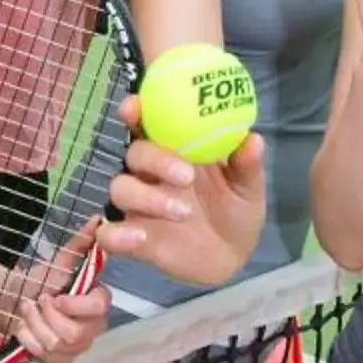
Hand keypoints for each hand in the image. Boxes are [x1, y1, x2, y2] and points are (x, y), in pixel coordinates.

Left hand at [12, 225, 112, 362]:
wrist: (11, 301)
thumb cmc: (38, 282)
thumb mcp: (58, 262)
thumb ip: (80, 243)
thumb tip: (97, 219)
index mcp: (97, 302)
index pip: (100, 307)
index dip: (76, 305)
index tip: (55, 297)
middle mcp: (93, 327)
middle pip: (75, 334)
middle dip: (46, 316)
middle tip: (35, 301)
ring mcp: (78, 348)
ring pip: (57, 344)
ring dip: (34, 324)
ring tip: (26, 311)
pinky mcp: (61, 361)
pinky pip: (46, 357)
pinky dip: (28, 340)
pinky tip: (24, 329)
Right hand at [104, 102, 266, 287]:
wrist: (232, 257)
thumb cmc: (235, 210)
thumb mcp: (247, 188)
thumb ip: (246, 165)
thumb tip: (253, 139)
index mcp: (175, 151)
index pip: (147, 123)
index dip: (135, 110)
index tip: (135, 106)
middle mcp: (151, 174)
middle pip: (135, 153)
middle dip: (156, 159)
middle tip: (187, 176)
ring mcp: (139, 206)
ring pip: (121, 189)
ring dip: (148, 197)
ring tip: (184, 212)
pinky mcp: (133, 238)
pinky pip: (109, 234)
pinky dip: (116, 234)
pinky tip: (139, 237)